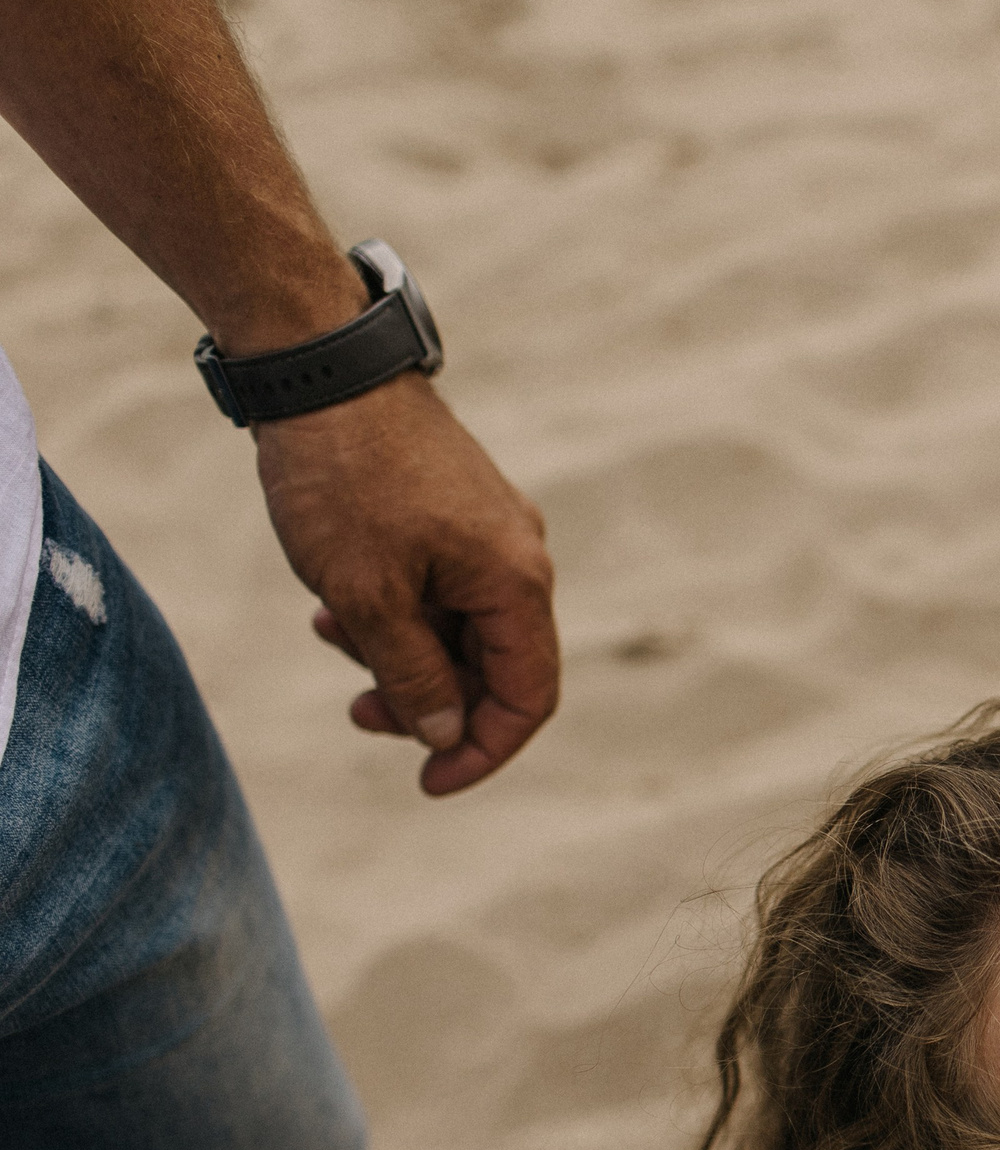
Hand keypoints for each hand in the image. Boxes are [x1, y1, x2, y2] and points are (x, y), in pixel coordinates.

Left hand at [255, 372, 557, 794]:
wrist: (321, 367)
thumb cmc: (345, 481)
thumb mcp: (368, 597)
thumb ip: (414, 676)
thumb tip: (447, 733)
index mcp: (517, 583)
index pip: (528, 697)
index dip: (483, 751)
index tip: (428, 782)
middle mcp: (521, 558)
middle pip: (495, 667)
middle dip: (430, 703)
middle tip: (359, 712)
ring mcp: (492, 531)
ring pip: (463, 628)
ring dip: (403, 655)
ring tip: (332, 641)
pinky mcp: (459, 510)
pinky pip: (444, 587)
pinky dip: (400, 612)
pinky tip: (337, 603)